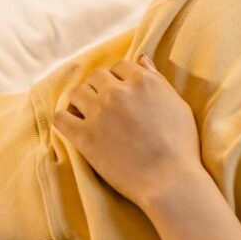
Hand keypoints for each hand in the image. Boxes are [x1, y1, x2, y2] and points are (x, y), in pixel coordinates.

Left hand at [52, 55, 205, 210]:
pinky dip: (64, 119)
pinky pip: (60, 117)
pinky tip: (74, 126)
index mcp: (144, 82)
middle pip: (96, 76)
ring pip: (76, 93)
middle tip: (106, 105)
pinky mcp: (84, 136)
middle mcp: (118, 92)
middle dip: (100, 88)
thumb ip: (158, 80)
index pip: (121, 66)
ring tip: (90, 115)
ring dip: (81, 101)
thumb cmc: (181, 145)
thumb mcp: (178, 105)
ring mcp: (99, 113)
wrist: (169, 180)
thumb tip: (141, 59)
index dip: (121, 79)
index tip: (123, 93)